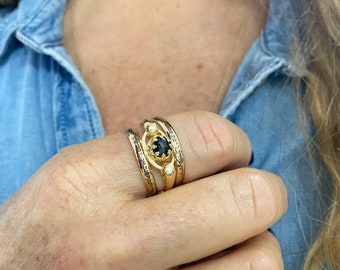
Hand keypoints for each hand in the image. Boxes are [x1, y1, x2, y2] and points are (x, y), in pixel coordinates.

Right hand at [0, 111, 286, 268]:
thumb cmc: (54, 224)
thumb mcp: (81, 171)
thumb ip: (151, 156)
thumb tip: (232, 153)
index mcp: (85, 181)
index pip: (207, 137)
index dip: (234, 141)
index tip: (229, 155)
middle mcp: (112, 243)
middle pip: (249, 200)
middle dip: (259, 190)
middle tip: (242, 194)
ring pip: (261, 261)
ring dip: (253, 242)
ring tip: (221, 238)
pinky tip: (208, 265)